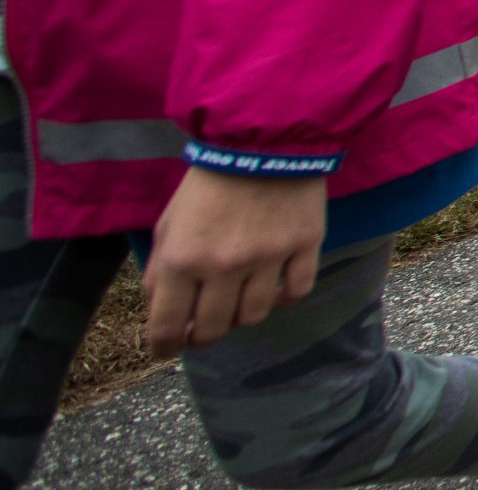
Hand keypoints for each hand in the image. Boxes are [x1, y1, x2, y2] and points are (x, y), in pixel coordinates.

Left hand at [143, 169, 326, 357]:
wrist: (263, 138)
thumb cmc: (208, 182)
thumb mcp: (168, 222)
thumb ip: (159, 268)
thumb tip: (159, 306)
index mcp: (182, 259)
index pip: (167, 326)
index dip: (164, 347)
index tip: (166, 350)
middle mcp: (223, 266)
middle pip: (213, 329)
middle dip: (203, 336)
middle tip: (203, 329)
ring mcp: (268, 258)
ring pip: (255, 315)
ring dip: (242, 316)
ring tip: (238, 303)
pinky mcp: (305, 245)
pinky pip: (296, 292)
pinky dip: (284, 299)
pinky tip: (275, 291)